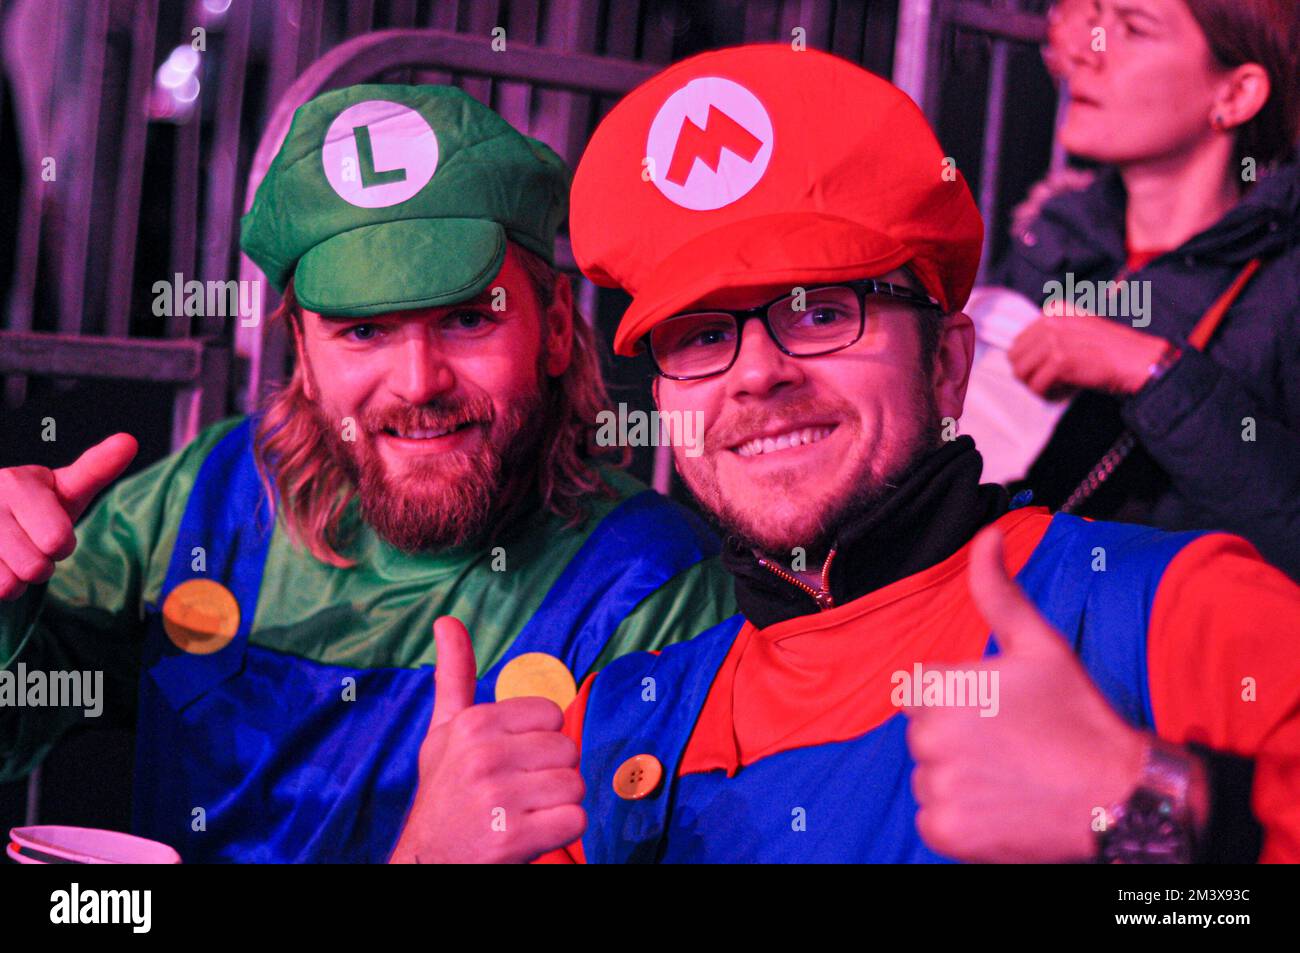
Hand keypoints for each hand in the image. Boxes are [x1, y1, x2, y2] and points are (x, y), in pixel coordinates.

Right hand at [0, 433, 137, 599]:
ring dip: (19, 579)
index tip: (54, 534)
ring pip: (10, 584)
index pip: (57, 539)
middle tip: (33, 546)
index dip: (61, 545)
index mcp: (17, 482)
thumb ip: (95, 469)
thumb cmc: (33, 508)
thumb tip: (130, 440)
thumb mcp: (64, 489)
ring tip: (12, 556)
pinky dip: (1, 586)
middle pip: (37, 566)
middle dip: (43, 564)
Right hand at [389, 617, 586, 863]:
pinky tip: (531, 834)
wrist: (426, 862)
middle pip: (568, 749)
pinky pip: (576, 820)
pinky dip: (561, 831)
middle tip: (518, 793)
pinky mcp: (513, 838)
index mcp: (474, 723)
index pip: (552, 715)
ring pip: (575, 785)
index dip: (540, 740)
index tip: (512, 761)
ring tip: (523, 813)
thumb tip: (446, 620)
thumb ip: (454, 675)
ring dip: (557, 805)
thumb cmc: (444, 792)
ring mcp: (498, 798)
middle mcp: (484, 756)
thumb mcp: (442, 731)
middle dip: (551, 774)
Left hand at [905, 527, 1147, 861]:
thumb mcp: (1039, 645)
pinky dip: (962, 819)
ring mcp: (936, 787)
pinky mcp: (945, 832)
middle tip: (1014, 746)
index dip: (965, 701)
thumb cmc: (1077, 715)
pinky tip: (1003, 809)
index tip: (1005, 713)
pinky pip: (935, 818)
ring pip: (931, 776)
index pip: (925, 694)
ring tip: (1012, 777)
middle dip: (959, 739)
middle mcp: (927, 739)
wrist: (1120, 796)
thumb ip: (998, 591)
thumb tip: (987, 535)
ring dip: (960, 778)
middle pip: (924, 736)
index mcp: (938, 690)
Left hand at [1008, 309, 1169, 398]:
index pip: (1019, 342)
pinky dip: (1048, 395)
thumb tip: (1024, 358)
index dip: (1031, 362)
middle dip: (1029, 375)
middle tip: (1050, 383)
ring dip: (1037, 386)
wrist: (1138, 360)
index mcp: (1054, 312)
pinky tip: (1065, 392)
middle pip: (1015, 358)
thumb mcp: (1080, 329)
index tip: (1050, 371)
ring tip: (1058, 388)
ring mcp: (1055, 340)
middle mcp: (1051, 322)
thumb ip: (1054, 335)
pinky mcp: (1060, 361)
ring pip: (1021, 373)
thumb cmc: (1113, 351)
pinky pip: (1037, 386)